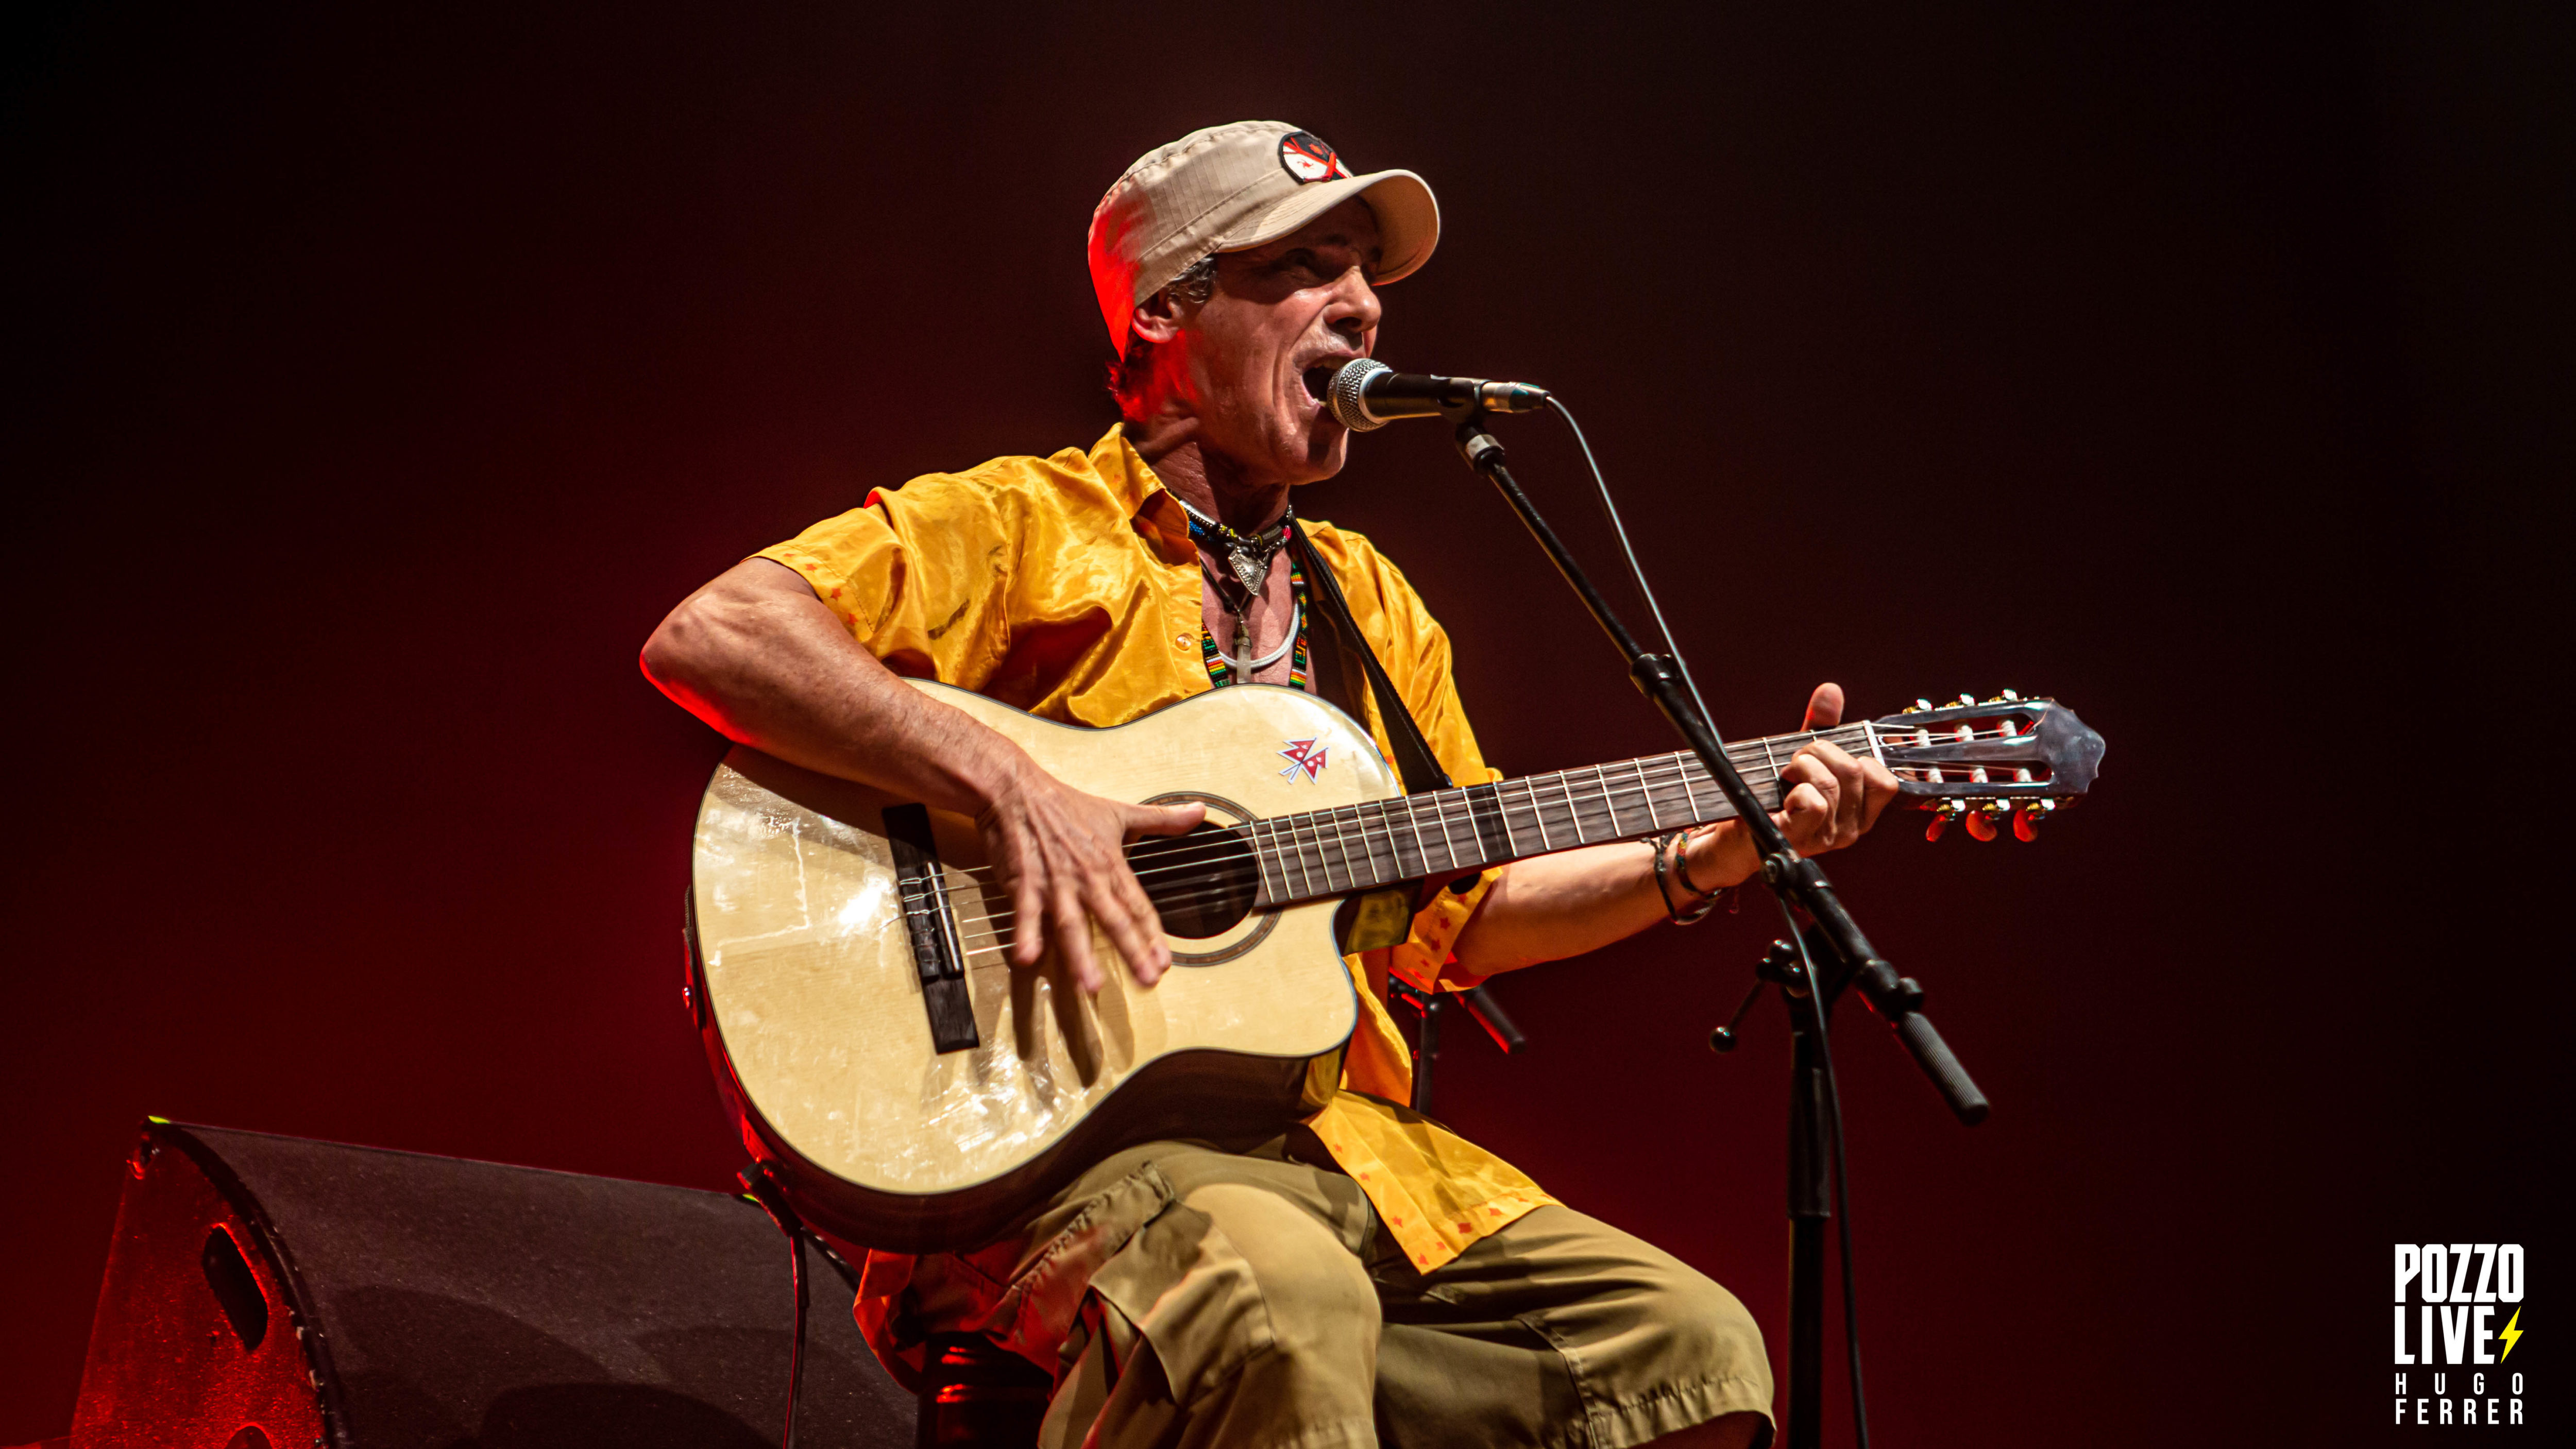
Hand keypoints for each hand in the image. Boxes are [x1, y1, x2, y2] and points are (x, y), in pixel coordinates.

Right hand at [975, 757, 1204, 992]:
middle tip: (1146, 980)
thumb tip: (1198, 811)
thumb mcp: (1119, 811)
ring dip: (1081, 954)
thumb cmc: (1067, 804)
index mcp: (1110, 863)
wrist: (1018, 790)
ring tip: (1091, 984)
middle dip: (1131, 952)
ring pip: (1072, 923)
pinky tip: (1028, 958)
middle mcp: (1086, 877)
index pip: (1138, 905)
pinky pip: (1026, 913)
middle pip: (1113, 919)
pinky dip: (1027, 934)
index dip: (1153, 935)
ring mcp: (1055, 882)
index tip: (1164, 963)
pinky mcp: (1024, 882)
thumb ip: (1161, 819)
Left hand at [1684, 682, 1900, 888]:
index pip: (1885, 781)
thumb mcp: (1802, 757)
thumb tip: (1830, 691)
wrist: (1732, 836)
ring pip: (1831, 783)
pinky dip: (1795, 788)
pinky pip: (1814, 802)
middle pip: (1854, 771)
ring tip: (1784, 775)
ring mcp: (1827, 837)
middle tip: (1795, 761)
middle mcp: (1850, 829)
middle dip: (1819, 751)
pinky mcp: (1800, 839)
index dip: (1858, 757)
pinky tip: (1781, 796)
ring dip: (1802, 766)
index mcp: (1859, 812)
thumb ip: (1821, 725)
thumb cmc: (1771, 797)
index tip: (1828, 757)